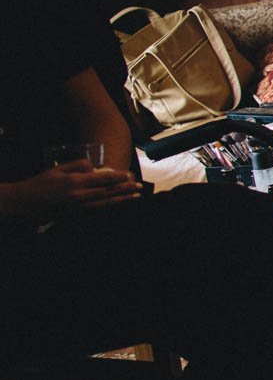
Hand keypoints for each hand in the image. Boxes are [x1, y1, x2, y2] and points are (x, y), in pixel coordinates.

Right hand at [0, 162, 141, 222]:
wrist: (26, 202)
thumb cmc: (41, 183)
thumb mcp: (58, 169)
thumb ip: (78, 165)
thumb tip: (95, 167)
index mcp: (75, 182)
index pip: (102, 179)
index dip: (117, 177)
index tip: (129, 174)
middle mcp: (79, 195)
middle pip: (107, 191)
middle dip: (125, 188)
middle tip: (139, 186)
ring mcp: (78, 206)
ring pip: (105, 202)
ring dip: (122, 198)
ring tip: (135, 196)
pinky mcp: (76, 213)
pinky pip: (97, 209)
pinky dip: (110, 206)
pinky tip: (118, 203)